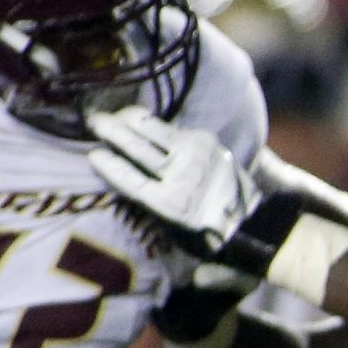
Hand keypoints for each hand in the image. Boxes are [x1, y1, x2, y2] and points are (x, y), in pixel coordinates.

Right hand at [89, 110, 294, 274]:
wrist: (254, 222)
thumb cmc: (207, 232)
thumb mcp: (173, 228)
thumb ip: (148, 201)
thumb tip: (119, 174)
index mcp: (171, 205)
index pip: (129, 179)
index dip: (109, 165)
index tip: (93, 155)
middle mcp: (182, 177)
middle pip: (136, 148)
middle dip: (111, 132)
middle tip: (93, 122)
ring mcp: (196, 155)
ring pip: (152, 130)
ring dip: (129, 120)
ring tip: (113, 116)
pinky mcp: (207, 142)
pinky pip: (171, 128)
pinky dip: (153, 124)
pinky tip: (139, 119)